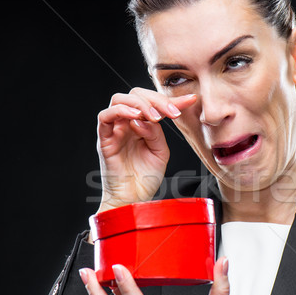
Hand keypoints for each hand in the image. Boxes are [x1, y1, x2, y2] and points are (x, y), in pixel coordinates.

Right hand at [96, 89, 196, 212]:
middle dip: (156, 99)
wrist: (133, 200)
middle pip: (136, 94)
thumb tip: (147, 117)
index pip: (154, 103)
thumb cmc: (145, 178)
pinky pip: (105, 116)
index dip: (172, 99)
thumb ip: (156, 133)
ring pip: (119, 99)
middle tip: (173, 112)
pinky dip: (121, 111)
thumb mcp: (160, 152)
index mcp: (141, 125)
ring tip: (155, 117)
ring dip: (140, 103)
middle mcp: (126, 124)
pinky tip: (137, 118)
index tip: (191, 99)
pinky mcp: (104, 139)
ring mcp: (114, 130)